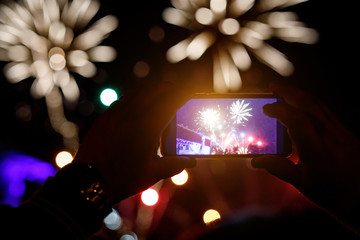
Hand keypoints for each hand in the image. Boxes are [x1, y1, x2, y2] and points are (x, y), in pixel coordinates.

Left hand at [74, 80, 195, 203]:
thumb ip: (174, 165)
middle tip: (178, 90)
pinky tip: (138, 105)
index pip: (169, 102)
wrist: (89, 182)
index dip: (182, 94)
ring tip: (160, 91)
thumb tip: (191, 162)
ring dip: (151, 88)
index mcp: (147, 128)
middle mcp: (131, 115)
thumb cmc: (122, 179)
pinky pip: (123, 99)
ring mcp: (115, 114)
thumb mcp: (152, 173)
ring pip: (137, 91)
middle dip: (169, 87)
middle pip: (154, 90)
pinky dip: (136, 96)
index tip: (190, 91)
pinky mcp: (104, 118)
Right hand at [252, 82, 359, 233]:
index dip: (279, 110)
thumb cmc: (333, 194)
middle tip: (272, 87)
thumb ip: (278, 168)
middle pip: (308, 104)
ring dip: (300, 95)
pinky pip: (325, 112)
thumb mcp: (302, 183)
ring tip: (284, 91)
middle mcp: (330, 137)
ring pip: (318, 105)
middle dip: (288, 91)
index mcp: (316, 150)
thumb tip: (256, 161)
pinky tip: (302, 106)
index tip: (266, 108)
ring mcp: (340, 133)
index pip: (296, 120)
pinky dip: (310, 104)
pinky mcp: (345, 133)